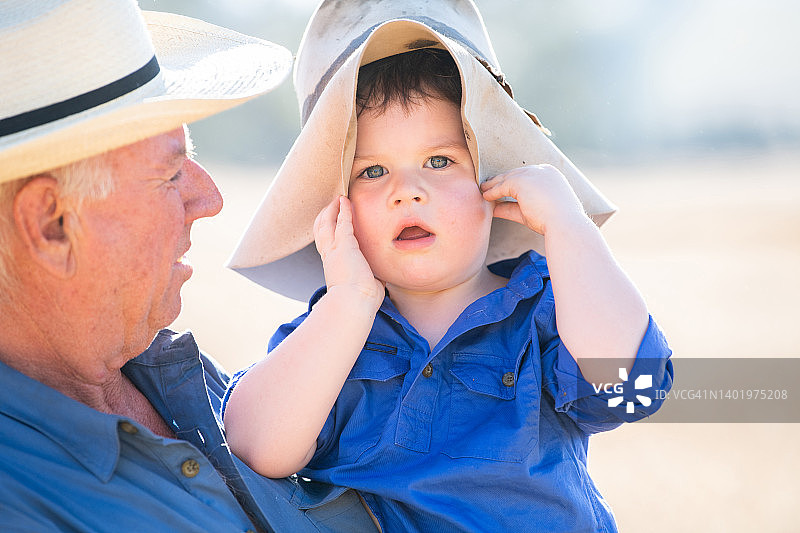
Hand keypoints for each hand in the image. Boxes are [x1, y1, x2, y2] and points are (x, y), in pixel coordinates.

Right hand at [314, 196, 384, 311]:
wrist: (354, 303)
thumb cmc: (361, 301)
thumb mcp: (364, 286)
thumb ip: (369, 278)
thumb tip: (378, 280)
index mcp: (333, 265)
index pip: (326, 244)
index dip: (327, 233)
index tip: (332, 224)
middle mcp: (330, 255)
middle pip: (320, 230)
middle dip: (325, 216)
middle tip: (331, 205)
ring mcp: (335, 249)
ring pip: (326, 223)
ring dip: (331, 209)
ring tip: (338, 199)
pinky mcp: (344, 245)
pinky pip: (343, 221)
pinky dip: (343, 209)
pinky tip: (345, 200)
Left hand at [480, 164, 586, 234]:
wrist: (564, 225)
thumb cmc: (553, 222)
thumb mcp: (530, 211)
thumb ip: (512, 207)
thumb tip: (495, 208)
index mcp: (550, 174)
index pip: (527, 176)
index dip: (512, 182)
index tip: (501, 188)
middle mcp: (542, 170)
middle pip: (515, 174)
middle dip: (501, 181)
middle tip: (487, 187)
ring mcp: (532, 173)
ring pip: (507, 178)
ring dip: (493, 185)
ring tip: (483, 191)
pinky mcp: (522, 181)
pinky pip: (503, 186)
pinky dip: (493, 192)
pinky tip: (485, 197)